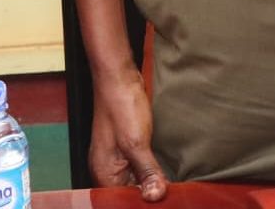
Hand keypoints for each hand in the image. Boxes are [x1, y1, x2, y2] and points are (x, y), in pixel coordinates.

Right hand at [87, 61, 167, 200]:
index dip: (144, 201)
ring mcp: (117, 158)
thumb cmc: (120, 105)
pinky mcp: (127, 147)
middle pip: (130, 193)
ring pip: (137, 180)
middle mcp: (108, 169)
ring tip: (167, 179)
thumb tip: (155, 196)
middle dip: (149, 192)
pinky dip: (151, 169)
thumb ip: (147, 172)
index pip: (124, 200)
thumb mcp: (136, 142)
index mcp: (104, 173)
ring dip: (152, 180)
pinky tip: (163, 167)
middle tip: (169, 190)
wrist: (118, 77)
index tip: (163, 197)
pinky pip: (139, 167)